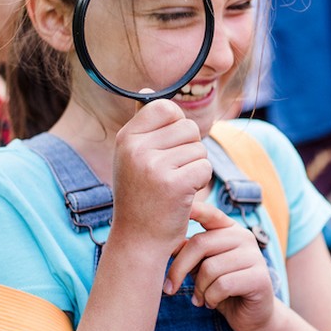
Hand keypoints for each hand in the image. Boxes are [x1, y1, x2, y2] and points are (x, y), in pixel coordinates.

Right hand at [112, 99, 210, 249]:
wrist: (138, 240)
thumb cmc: (140, 196)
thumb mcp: (132, 157)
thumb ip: (143, 125)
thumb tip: (149, 89)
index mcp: (126, 137)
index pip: (166, 107)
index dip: (177, 126)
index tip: (169, 148)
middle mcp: (136, 148)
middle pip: (188, 127)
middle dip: (189, 150)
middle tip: (172, 174)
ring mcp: (154, 166)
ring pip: (199, 149)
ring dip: (195, 168)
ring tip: (175, 186)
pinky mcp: (174, 184)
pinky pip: (204, 168)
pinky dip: (200, 183)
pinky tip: (183, 196)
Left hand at [165, 201, 275, 330]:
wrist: (252, 316)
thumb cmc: (222, 289)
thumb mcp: (202, 267)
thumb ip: (189, 252)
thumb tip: (165, 242)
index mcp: (229, 229)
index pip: (209, 213)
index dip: (193, 209)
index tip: (173, 207)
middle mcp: (244, 237)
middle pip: (200, 244)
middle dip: (179, 269)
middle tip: (169, 288)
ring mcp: (254, 256)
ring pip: (210, 268)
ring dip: (199, 289)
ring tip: (200, 298)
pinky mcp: (260, 278)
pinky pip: (222, 285)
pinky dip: (211, 298)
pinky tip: (212, 303)